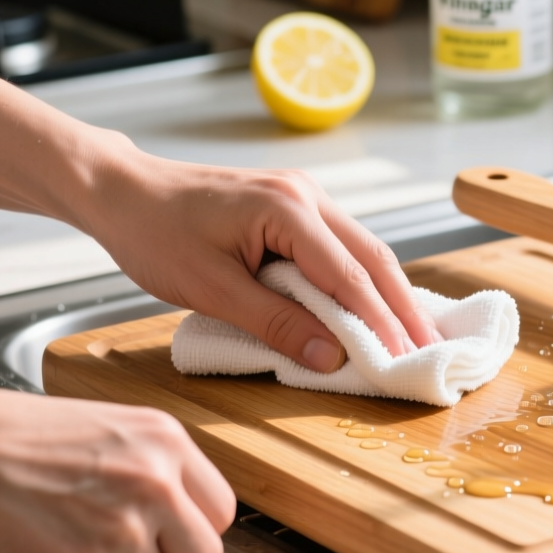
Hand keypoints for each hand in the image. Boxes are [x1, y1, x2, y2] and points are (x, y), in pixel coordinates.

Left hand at [82, 144, 441, 370]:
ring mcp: (304, 196)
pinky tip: (377, 309)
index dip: (381, 323)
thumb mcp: (209, 289)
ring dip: (390, 296)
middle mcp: (307, 195)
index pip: (349, 276)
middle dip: (405, 310)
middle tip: (430, 354)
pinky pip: (343, 248)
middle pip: (374, 258)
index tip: (405, 361)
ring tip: (415, 339)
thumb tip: (331, 358)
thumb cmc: (154, 234)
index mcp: (286, 208)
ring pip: (365, 251)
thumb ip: (274, 322)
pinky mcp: (295, 207)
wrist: (122, 191)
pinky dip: (364, 282)